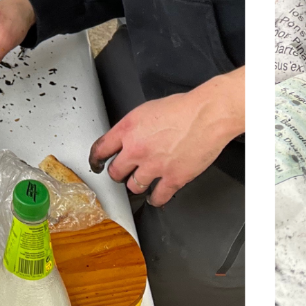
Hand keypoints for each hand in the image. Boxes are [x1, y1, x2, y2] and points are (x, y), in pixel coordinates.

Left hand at [90, 74, 243, 206]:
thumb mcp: (150, 109)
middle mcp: (137, 148)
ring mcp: (154, 166)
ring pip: (133, 187)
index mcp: (129, 128)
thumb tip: (128, 139)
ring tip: (146, 179)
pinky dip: (157, 198)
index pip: (101, 149)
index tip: (97, 164)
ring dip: (139, 184)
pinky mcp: (172, 179)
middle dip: (120, 172)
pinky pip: (157, 198)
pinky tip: (159, 193)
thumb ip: (134, 127)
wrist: (208, 114)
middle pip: (115, 173)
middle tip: (126, 171)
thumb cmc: (184, 107)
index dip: (97, 159)